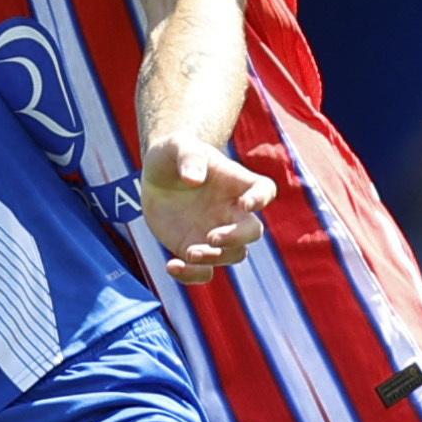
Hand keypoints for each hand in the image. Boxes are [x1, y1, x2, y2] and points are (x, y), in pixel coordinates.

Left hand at [138, 132, 273, 284]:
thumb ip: (188, 156)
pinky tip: (171, 266)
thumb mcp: (177, 146)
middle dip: (236, 238)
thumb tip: (193, 178)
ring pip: (232, 255)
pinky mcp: (196, 248)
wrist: (157, 176)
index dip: (261, 199)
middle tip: (212, 237)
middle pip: (252, 231)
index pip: (264, 190)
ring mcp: (216, 233)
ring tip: (189, 251)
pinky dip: (191, 276)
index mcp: (236, 183)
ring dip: (215, 258)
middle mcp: (232, 212)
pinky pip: (204, 272)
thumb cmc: (174, 154)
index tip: (246, 204)